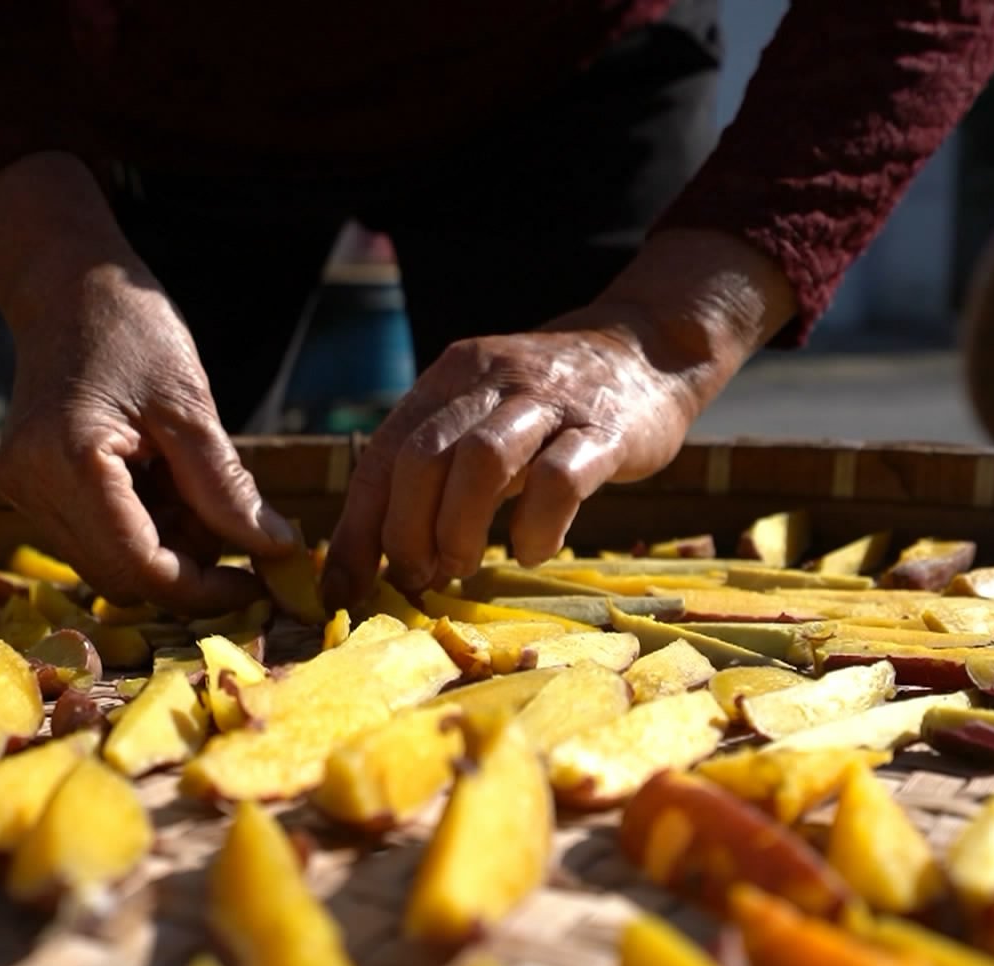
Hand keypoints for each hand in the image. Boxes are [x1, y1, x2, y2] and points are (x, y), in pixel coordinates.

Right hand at [0, 154, 296, 613]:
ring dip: (166, 551)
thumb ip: (226, 487)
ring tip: (197, 495)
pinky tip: (165, 489)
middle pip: (121, 576)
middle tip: (239, 536)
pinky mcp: (28, 489)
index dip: (202, 590)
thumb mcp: (190, 405)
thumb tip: (274, 552)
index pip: (140, 566)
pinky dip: (141, 531)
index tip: (257, 585)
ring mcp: (22, 490)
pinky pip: (93, 539)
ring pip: (107, 565)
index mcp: (71, 460)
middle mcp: (32, 485)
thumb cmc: (131, 331)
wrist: (67, 289)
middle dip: (187, 570)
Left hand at [322, 229, 795, 605]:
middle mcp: (492, 380)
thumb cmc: (551, 402)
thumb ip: (436, 465)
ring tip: (461, 569)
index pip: (382, 454)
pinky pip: (560, 481)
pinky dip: (536, 528)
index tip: (344, 588)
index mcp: (450, 377)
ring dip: (458, 529)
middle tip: (417, 577)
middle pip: (422, 457)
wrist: (649, 347)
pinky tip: (532, 550)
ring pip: (482, 462)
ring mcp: (550, 401)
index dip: (357, 529)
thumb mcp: (483, 413)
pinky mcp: (605, 429)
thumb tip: (377, 554)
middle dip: (406, 532)